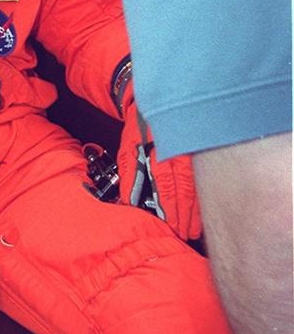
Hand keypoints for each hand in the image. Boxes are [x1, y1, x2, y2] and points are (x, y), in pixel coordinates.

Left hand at [117, 106, 202, 240]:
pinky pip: (203, 179)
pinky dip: (204, 197)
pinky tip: (204, 210)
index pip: (166, 189)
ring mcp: (192, 154)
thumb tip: (129, 200)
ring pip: (197, 188)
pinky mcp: (199, 153)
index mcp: (158, 155)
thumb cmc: (141, 126)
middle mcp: (178, 155)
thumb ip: (129, 174)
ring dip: (196, 211)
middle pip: (184, 193)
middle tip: (186, 235)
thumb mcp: (129, 147)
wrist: (158, 98)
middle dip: (185, 217)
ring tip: (196, 230)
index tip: (172, 228)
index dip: (170, 211)